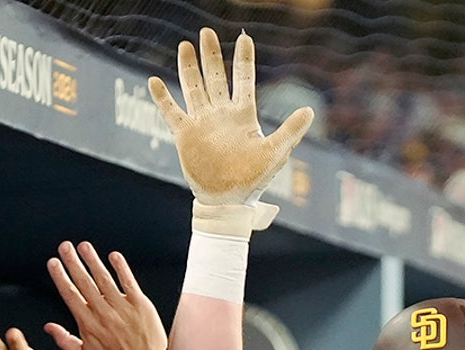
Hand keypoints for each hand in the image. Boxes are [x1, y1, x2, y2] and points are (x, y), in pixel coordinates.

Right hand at [45, 241, 166, 349]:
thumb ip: (64, 340)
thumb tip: (48, 327)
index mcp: (88, 323)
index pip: (70, 294)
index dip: (61, 276)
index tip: (53, 262)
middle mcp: (103, 312)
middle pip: (84, 282)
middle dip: (73, 262)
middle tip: (65, 246)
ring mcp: (122, 307)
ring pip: (104, 278)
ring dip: (93, 260)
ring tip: (84, 246)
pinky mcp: (141, 305)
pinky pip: (129, 282)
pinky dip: (121, 268)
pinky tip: (114, 256)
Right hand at [149, 28, 312, 234]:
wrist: (228, 200)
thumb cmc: (253, 179)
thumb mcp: (275, 153)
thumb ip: (290, 130)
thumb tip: (310, 110)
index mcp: (243, 115)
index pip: (243, 80)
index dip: (243, 59)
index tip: (244, 38)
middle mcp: (221, 114)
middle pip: (215, 77)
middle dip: (211, 55)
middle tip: (206, 32)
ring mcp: (202, 122)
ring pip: (193, 88)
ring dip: (188, 67)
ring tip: (185, 45)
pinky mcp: (185, 135)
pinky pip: (171, 112)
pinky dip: (162, 98)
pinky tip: (154, 81)